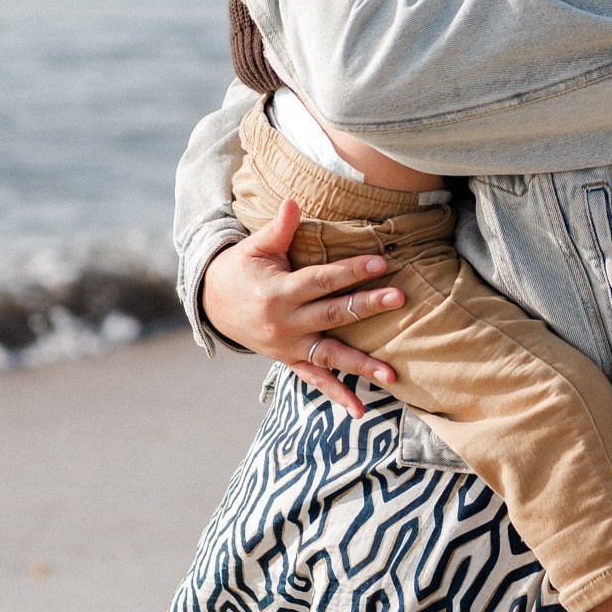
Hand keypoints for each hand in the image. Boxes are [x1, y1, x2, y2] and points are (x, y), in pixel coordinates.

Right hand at [199, 198, 404, 416]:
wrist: (212, 305)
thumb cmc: (240, 269)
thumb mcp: (254, 247)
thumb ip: (278, 229)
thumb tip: (293, 201)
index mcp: (279, 291)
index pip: (322, 280)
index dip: (351, 271)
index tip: (380, 263)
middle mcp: (285, 322)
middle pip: (333, 314)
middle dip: (367, 307)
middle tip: (399, 299)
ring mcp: (288, 346)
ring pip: (330, 355)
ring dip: (361, 365)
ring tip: (391, 374)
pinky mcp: (288, 361)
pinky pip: (315, 380)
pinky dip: (336, 395)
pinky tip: (359, 410)